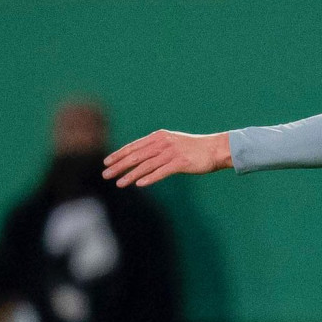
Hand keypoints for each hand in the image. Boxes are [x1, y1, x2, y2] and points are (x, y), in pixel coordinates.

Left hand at [102, 129, 231, 187]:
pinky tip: (140, 184)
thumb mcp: (172, 143)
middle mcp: (164, 142)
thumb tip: (136, 158)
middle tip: (105, 175)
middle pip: (136, 155)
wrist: (216, 148)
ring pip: (146, 165)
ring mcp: (172, 152)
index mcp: (159, 136)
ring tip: (119, 183)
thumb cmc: (192, 148)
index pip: (134, 146)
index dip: (119, 154)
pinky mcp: (181, 162)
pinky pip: (162, 172)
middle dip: (119, 165)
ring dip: (131, 174)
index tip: (106, 162)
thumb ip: (155, 149)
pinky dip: (150, 178)